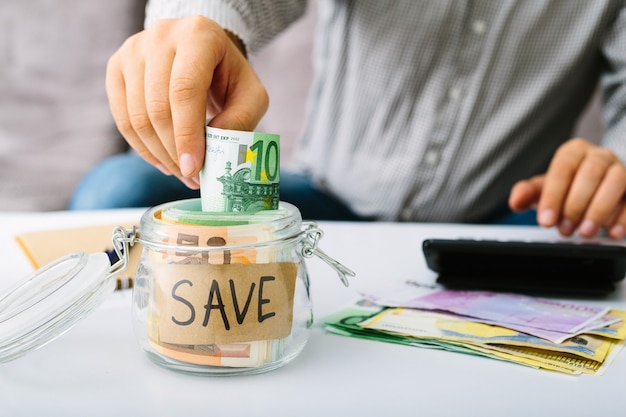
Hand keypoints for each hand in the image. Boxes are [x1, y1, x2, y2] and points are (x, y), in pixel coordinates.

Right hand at [105, 16, 268, 187]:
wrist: (202, 52)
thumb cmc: (229, 75)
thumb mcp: (250, 95)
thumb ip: (240, 120)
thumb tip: (212, 148)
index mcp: (198, 35)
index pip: (184, 90)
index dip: (187, 134)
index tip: (194, 168)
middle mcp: (161, 35)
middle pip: (157, 106)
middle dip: (174, 151)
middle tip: (192, 177)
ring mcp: (133, 49)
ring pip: (137, 116)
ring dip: (159, 154)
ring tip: (181, 171)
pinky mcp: (117, 66)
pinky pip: (122, 117)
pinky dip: (142, 147)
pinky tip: (162, 161)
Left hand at [509, 138, 625, 238]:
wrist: (595, 184)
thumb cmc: (568, 185)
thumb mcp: (545, 187)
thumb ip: (528, 192)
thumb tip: (515, 201)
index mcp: (573, 152)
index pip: (562, 169)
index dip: (553, 196)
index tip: (545, 220)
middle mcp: (599, 155)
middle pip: (589, 174)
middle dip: (575, 205)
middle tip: (564, 229)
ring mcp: (621, 169)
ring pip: (616, 182)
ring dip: (599, 210)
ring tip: (585, 232)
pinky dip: (624, 217)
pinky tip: (613, 233)